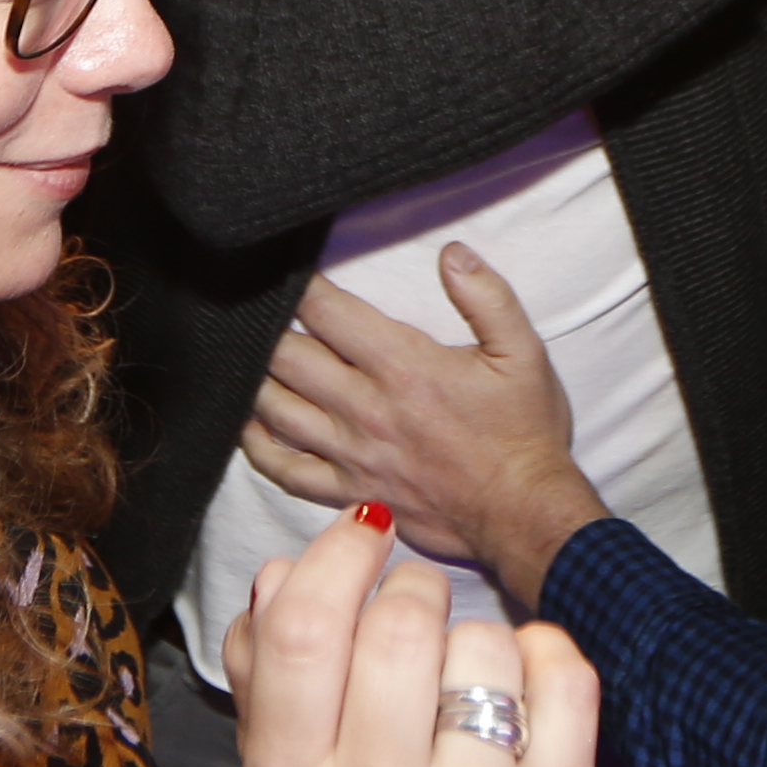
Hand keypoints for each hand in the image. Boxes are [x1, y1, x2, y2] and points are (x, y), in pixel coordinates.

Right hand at [221, 507, 596, 766]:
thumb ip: (265, 663)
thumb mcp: (277, 765)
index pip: (305, 632)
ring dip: (475, 637)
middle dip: (413, 593)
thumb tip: (288, 571)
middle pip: (401, 625)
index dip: (337, 557)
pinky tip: (520, 690)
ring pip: (485, 643)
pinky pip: (564, 673)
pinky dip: (544, 655)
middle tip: (416, 617)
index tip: (361, 537)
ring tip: (461, 683)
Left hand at [242, 253, 607, 605]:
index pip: (328, 313)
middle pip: (287, 358)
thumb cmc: (524, 433)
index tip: (286, 269)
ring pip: (276, 410)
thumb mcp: (523, 353)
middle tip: (253, 309)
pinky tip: (248, 424)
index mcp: (403, 366)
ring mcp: (352, 454)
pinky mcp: (349, 491)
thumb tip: (452, 254)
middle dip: (265, 329)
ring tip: (242, 357)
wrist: (523, 512)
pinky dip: (258, 447)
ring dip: (253, 380)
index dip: (300, 286)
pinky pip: (286, 470)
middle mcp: (366, 408)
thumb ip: (488, 297)